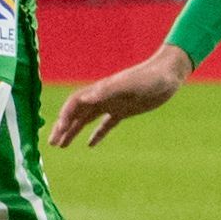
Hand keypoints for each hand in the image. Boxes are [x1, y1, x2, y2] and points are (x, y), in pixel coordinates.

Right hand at [51, 44, 190, 147]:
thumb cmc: (150, 78)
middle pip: (76, 113)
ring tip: (62, 145)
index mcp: (100, 91)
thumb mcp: (129, 85)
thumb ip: (106, 91)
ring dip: (73, 131)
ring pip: (87, 119)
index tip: (58, 132)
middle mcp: (102, 97)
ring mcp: (112, 104)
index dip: (64, 117)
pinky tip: (90, 145)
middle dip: (62, 127)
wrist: (168, 74)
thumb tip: (84, 99)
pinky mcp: (124, 110)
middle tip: (52, 143)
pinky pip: (105, 124)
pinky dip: (97, 134)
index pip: (75, 104)